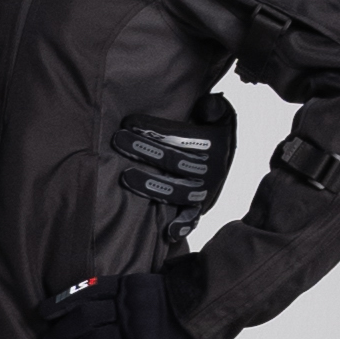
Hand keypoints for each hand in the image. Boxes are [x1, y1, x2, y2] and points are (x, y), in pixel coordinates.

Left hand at [35, 272, 191, 338]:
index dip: (61, 302)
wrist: (199, 308)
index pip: (85, 291)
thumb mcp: (143, 285)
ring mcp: (133, 325)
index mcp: (124, 285)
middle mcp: (125, 304)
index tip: (42, 313)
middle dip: (59, 333)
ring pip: (92, 338)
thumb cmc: (170, 298)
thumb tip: (91, 302)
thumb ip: (120, 291)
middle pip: (83, 316)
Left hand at [111, 92, 235, 239]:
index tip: (129, 122)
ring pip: (177, 191)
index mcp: (216, 145)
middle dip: (144, 151)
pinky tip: (167, 231)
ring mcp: (204, 192)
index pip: (183, 136)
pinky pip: (192, 220)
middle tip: (118, 140)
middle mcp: (211, 170)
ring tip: (124, 176)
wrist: (222, 161)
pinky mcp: (198, 209)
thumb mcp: (219, 115)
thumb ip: (214, 107)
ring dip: (150, 185)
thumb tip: (207, 107)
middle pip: (174, 161)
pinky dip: (182, 226)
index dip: (156, 129)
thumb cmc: (210, 131)